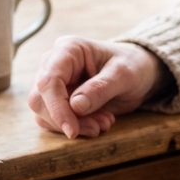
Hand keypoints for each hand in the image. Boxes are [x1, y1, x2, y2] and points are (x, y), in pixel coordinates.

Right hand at [27, 36, 168, 138]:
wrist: (138, 72)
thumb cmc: (132, 65)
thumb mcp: (124, 74)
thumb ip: (100, 88)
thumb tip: (75, 106)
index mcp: (68, 49)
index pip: (49, 80)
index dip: (56, 108)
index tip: (72, 130)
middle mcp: (55, 63)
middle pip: (40, 99)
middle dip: (67, 120)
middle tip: (98, 127)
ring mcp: (55, 82)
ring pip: (44, 113)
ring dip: (73, 125)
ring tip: (104, 123)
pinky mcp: (58, 99)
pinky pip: (54, 120)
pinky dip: (75, 127)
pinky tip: (98, 122)